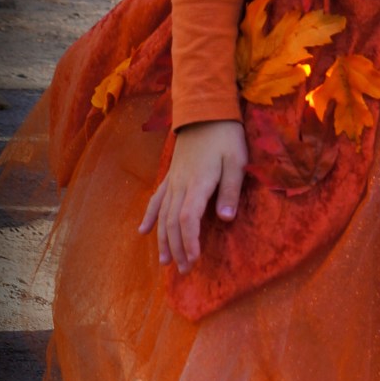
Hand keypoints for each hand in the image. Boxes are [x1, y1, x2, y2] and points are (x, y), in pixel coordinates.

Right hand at [138, 119, 247, 273]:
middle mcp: (180, 185)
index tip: (193, 261)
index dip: (189, 242)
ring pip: (162, 216)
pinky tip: (143, 232)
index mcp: (198, 183)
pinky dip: (149, 217)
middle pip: (173, 223)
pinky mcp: (170, 175)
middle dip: (177, 249)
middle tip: (184, 270)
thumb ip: (229, 190)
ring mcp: (172, 181)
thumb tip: (225, 219)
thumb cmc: (226, 136)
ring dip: (163, 240)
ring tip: (164, 262)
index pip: (188, 219)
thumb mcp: (236, 161)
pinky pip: (156, 199)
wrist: (205, 110)